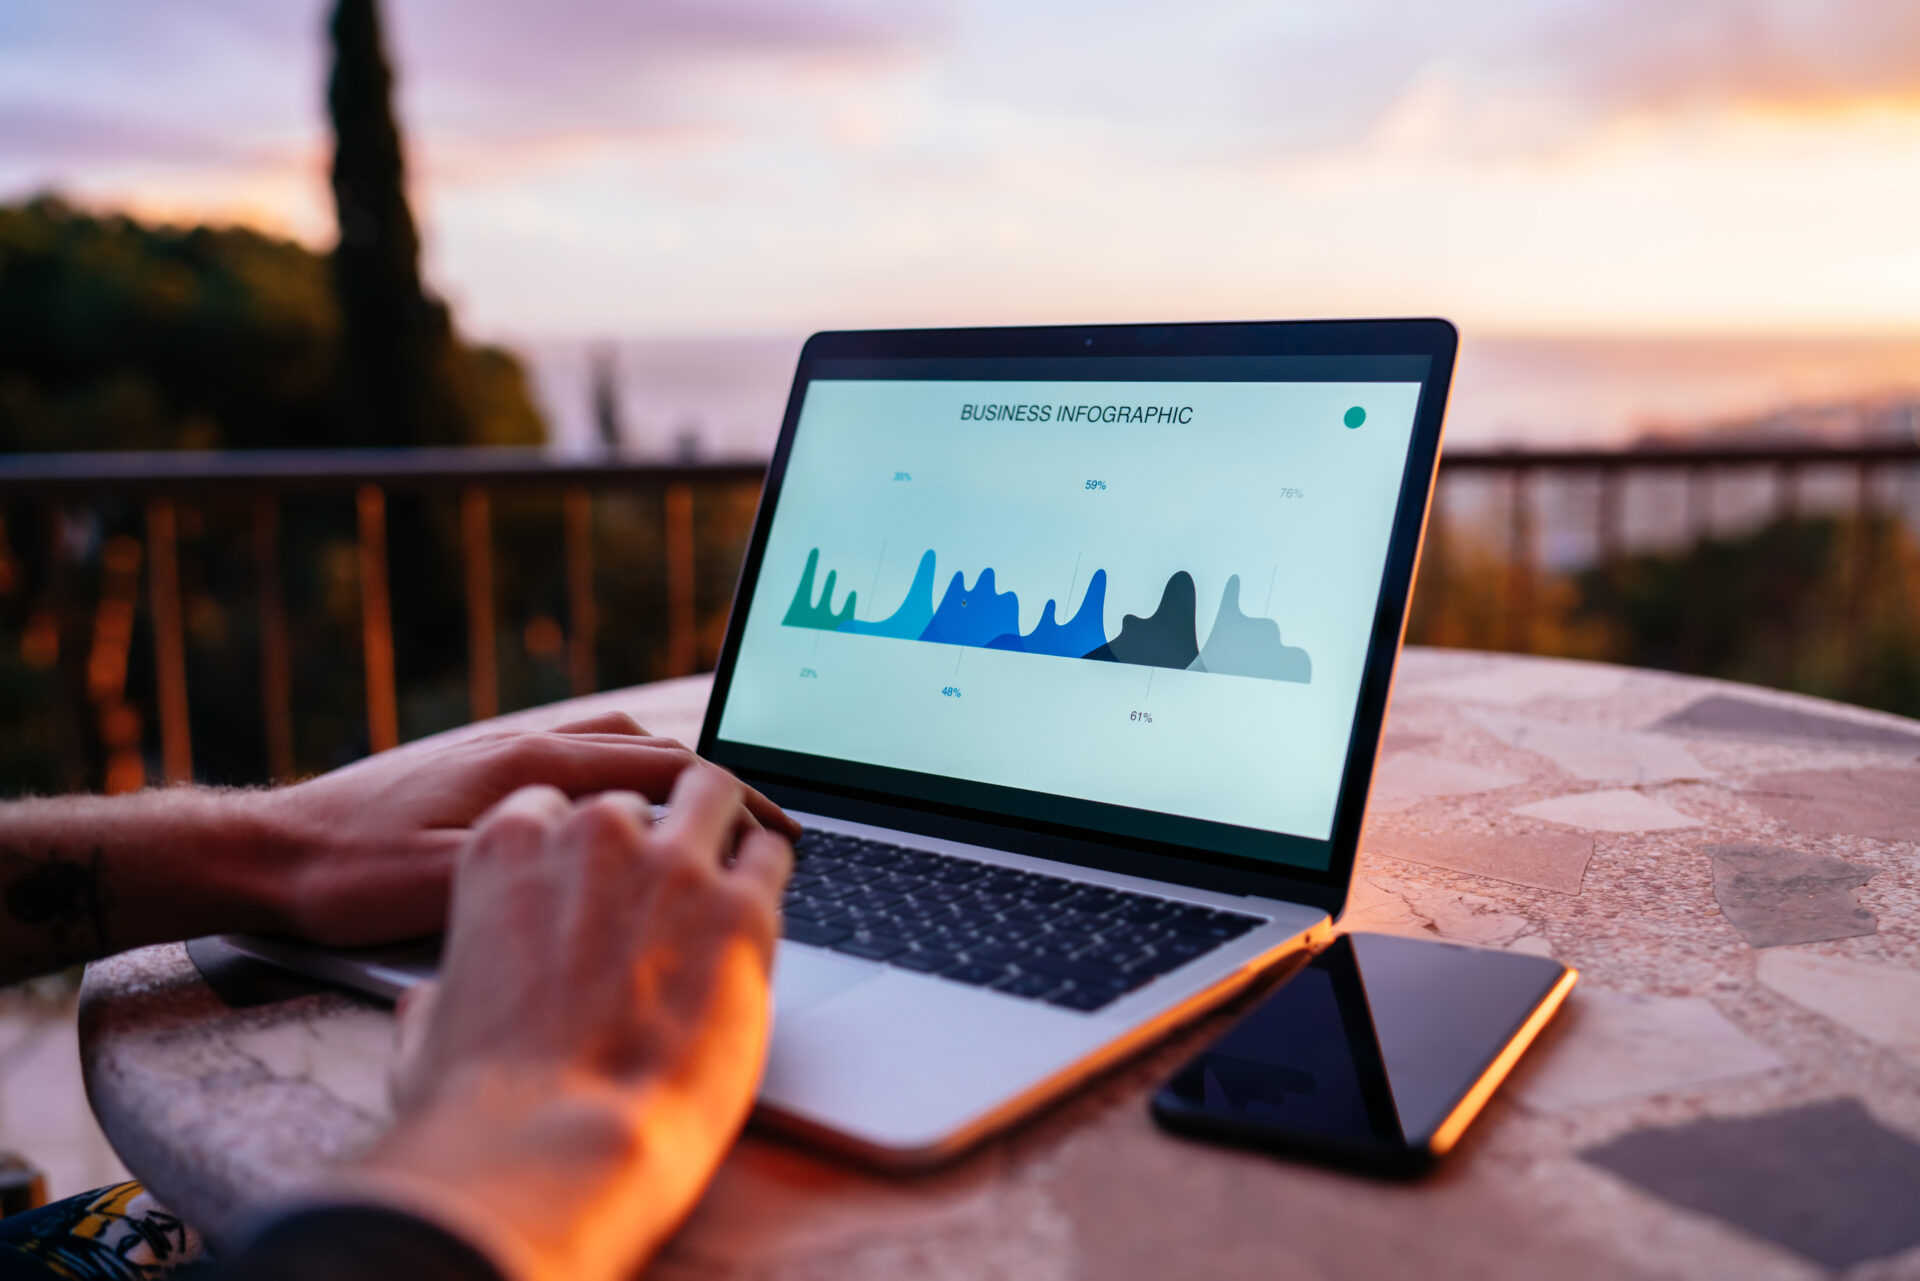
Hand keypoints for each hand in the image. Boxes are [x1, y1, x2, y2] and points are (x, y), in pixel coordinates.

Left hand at [253, 711, 797, 945]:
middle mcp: (527, 743)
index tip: (784, 828)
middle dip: (719, 783)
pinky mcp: (481, 762)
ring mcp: (503, 746)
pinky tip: (625, 807)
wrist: (270, 851)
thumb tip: (632, 855)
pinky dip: (626, 772)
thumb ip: (543, 861)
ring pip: (616, 742)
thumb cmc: (353, 879)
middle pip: (652, 749)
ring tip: (711, 810)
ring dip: (673, 771)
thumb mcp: (451, 881)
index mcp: (533, 768)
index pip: (663, 773)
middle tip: (767, 824)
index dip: (734, 800)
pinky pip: (580, 752)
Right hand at [355, 766, 790, 1280]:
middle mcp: (594, 837)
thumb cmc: (481, 1108)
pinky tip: (766, 901)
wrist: (552, 1151)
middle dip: (659, 831)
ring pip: (717, 794)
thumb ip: (441, 995)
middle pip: (645, 796)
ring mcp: (674, 866)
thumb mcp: (428, 1030)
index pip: (563, 804)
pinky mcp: (742, 910)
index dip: (590, 841)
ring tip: (734, 859)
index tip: (606, 870)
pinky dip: (771, 872)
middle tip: (675, 875)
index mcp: (511, 848)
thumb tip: (433, 1006)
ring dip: (725, 825)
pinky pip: (772, 855)